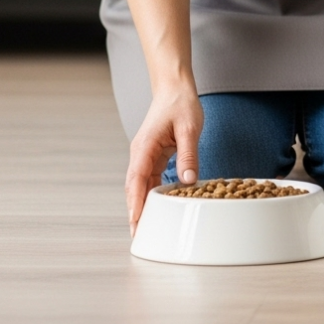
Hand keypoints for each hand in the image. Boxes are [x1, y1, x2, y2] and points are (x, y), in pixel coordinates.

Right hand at [125, 89, 202, 235]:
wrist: (174, 89)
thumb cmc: (181, 104)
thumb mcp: (189, 129)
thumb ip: (188, 154)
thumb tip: (188, 180)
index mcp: (145, 147)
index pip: (137, 180)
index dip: (136, 202)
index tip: (136, 221)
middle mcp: (141, 153)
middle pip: (133, 187)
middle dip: (135, 210)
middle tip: (138, 234)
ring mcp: (146, 154)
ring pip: (141, 184)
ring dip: (142, 204)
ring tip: (146, 227)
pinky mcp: (154, 155)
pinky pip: (150, 178)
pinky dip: (152, 193)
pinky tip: (158, 206)